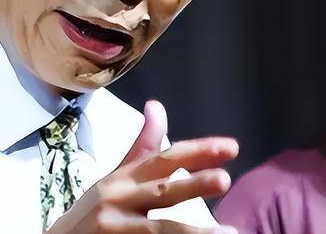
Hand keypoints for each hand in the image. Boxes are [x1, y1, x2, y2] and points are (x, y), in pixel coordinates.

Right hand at [48, 100, 238, 233]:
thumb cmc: (94, 210)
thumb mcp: (116, 177)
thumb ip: (142, 147)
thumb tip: (157, 104)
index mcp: (124, 178)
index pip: (165, 158)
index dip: (198, 151)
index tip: (232, 147)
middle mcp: (119, 201)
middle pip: (161, 192)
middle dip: (193, 184)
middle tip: (225, 180)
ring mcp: (114, 231)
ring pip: (158, 231)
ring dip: (194, 233)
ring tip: (229, 233)